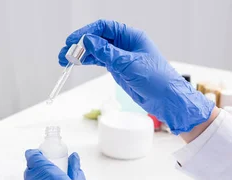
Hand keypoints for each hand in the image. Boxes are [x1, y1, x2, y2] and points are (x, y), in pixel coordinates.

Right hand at [60, 20, 213, 133]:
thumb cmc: (157, 79)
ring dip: (81, 54)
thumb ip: (107, 53)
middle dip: (80, 44)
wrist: (167, 99)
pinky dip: (87, 62)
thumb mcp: (129, 64)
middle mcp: (125, 44)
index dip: (87, 32)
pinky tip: (77, 63)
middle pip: (97, 39)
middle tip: (65, 53)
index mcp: (131, 37)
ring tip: (65, 60)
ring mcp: (121, 57)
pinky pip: (99, 61)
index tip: (73, 40)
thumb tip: (88, 41)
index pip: (104, 28)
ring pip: (96, 51)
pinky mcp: (118, 69)